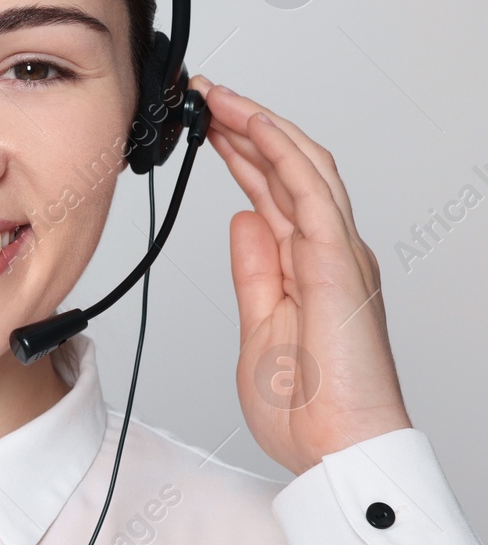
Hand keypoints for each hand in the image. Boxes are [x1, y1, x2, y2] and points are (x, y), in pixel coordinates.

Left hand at [187, 75, 410, 475]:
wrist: (338, 449)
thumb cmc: (308, 408)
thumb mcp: (259, 325)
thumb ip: (254, 271)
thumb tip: (243, 222)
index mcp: (307, 266)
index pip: (272, 192)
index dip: (241, 153)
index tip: (207, 126)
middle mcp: (328, 252)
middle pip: (288, 168)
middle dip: (246, 126)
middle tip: (205, 95)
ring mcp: (337, 253)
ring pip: (303, 166)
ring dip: (260, 125)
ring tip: (219, 96)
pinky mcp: (338, 261)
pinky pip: (310, 193)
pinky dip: (282, 153)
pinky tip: (253, 125)